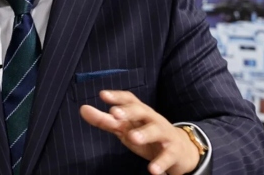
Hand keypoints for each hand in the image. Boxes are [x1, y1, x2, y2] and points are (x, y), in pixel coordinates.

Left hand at [80, 90, 199, 174]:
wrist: (181, 151)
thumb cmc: (147, 136)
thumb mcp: (125, 128)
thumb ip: (105, 120)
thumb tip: (83, 109)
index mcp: (140, 112)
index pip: (130, 100)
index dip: (117, 96)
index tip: (103, 95)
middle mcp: (153, 119)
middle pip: (142, 111)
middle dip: (129, 111)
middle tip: (114, 113)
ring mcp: (164, 135)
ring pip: (156, 130)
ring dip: (145, 133)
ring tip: (133, 138)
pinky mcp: (173, 152)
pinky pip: (167, 156)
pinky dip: (160, 163)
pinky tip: (151, 170)